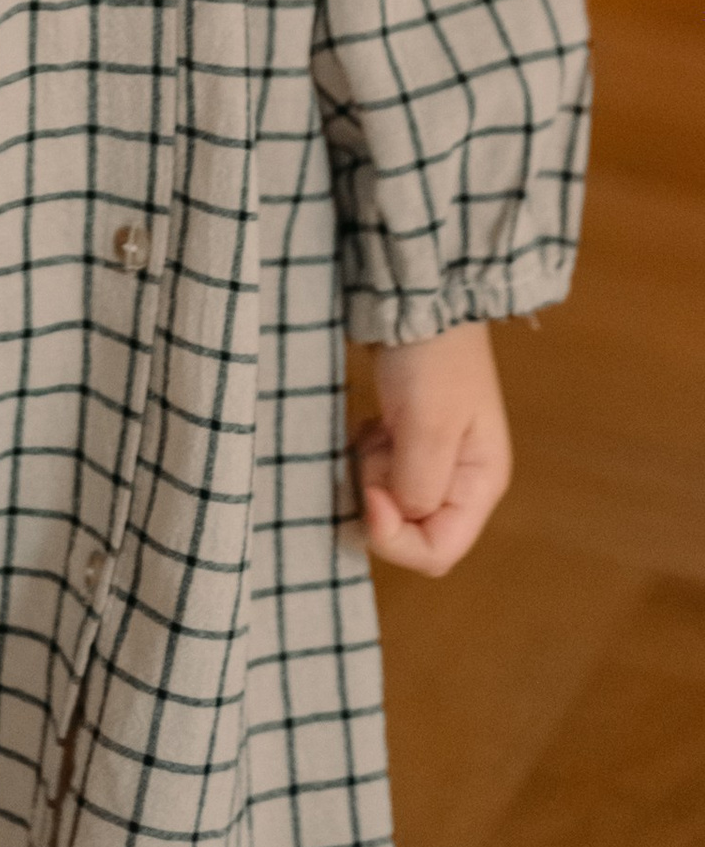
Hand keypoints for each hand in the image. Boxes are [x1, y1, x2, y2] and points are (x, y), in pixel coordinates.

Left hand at [353, 321, 511, 576]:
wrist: (418, 294)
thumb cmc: (431, 357)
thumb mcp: (429, 426)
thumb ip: (417, 486)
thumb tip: (397, 521)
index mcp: (480, 484)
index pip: (438, 552)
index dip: (395, 537)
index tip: (369, 491)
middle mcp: (459, 480)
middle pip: (410, 528)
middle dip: (380, 498)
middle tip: (375, 448)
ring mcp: (431, 458)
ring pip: (388, 501)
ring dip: (370, 473)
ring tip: (375, 427)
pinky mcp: (406, 437)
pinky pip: (378, 471)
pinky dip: (365, 455)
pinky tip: (369, 422)